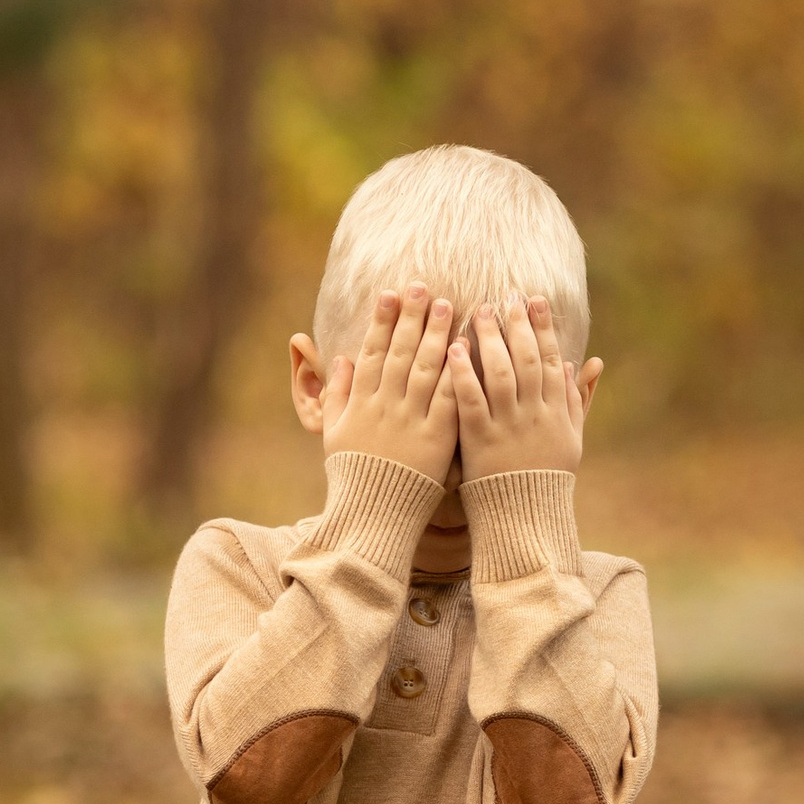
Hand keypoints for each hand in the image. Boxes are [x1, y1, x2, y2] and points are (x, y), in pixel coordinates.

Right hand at [319, 286, 461, 485]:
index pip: (372, 352)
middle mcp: (386, 406)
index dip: (381, 320)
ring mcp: (412, 421)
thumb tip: (337, 358)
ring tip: (450, 305)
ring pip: (426, 369)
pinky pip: (450, 400)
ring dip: (438, 334)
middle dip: (413, 317)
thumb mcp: (334, 433)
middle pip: (401, 352)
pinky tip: (469, 349)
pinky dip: (459, 374)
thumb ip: (336, 395)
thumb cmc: (354, 476)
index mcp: (361, 403)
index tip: (390, 293)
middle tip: (424, 286)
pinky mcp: (437, 440)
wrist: (372, 517)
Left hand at [450, 294, 600, 479]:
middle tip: (506, 296)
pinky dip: (463, 373)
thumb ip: (579, 399)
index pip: (553, 360)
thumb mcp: (572, 438)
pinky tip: (454, 349)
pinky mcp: (480, 441)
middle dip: (518, 325)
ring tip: (479, 311)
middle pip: (528, 360)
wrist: (525, 517)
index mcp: (558, 412)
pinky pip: (471, 401)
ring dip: (490, 339)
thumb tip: (588, 363)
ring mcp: (508, 427)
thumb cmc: (547, 477)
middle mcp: (535, 415)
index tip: (535, 300)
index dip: (544, 328)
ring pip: (501, 374)